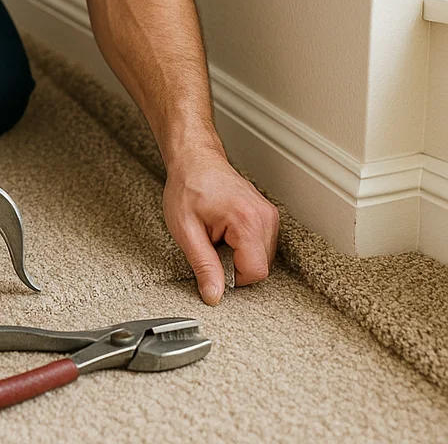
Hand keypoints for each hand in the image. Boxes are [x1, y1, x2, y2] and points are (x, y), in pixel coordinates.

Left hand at [162, 148, 279, 304]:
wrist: (194, 159)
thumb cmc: (187, 187)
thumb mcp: (186, 230)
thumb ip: (203, 265)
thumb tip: (214, 295)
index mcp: (246, 221)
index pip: (255, 272)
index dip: (232, 277)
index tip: (213, 263)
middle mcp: (264, 217)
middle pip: (261, 266)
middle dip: (235, 264)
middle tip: (211, 244)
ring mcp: (268, 214)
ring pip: (263, 257)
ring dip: (239, 255)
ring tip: (217, 234)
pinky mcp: (267, 214)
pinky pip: (262, 244)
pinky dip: (244, 244)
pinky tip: (226, 230)